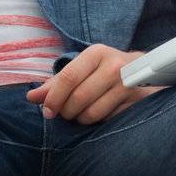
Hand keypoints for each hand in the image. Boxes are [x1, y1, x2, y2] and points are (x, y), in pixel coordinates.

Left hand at [24, 44, 157, 124]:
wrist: (143, 71)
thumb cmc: (104, 70)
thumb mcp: (81, 69)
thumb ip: (56, 83)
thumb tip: (31, 97)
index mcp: (95, 53)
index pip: (68, 78)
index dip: (54, 98)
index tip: (47, 111)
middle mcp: (113, 66)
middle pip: (78, 98)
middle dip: (67, 112)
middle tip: (67, 113)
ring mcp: (127, 83)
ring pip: (92, 113)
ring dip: (81, 119)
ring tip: (83, 112)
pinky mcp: (136, 101)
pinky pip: (107, 120)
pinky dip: (98, 122)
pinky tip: (101, 113)